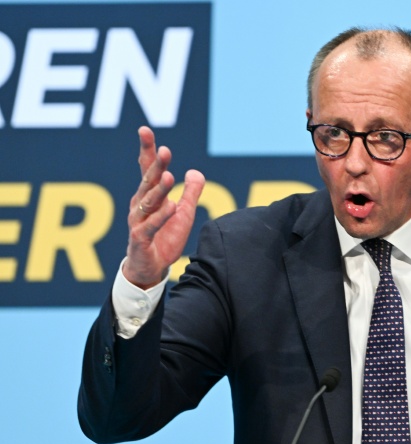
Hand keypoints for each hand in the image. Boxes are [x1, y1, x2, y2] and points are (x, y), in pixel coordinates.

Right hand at [123, 126, 204, 288]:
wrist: (151, 269)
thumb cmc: (164, 238)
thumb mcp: (184, 213)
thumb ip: (191, 193)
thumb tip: (195, 171)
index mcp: (150, 196)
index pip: (147, 169)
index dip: (147, 150)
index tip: (145, 130)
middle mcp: (141, 205)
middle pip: (148, 181)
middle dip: (155, 166)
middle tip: (165, 151)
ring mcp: (138, 222)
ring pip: (148, 202)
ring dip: (159, 189)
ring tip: (170, 176)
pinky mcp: (140, 240)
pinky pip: (150, 227)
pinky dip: (160, 217)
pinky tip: (172, 207)